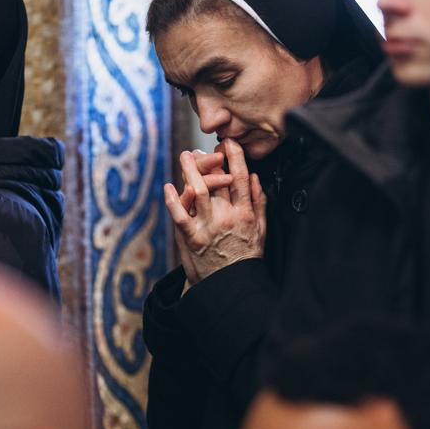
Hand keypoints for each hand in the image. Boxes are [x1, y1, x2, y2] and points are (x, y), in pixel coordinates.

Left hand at [163, 139, 266, 285]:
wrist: (230, 286)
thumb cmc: (246, 257)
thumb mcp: (261, 230)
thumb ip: (259, 203)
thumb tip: (254, 177)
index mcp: (246, 213)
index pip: (240, 177)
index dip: (235, 156)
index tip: (229, 143)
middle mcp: (227, 217)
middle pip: (217, 180)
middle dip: (209, 161)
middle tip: (201, 150)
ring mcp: (208, 227)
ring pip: (198, 191)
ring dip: (190, 170)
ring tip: (185, 156)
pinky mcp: (192, 238)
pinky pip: (180, 215)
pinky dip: (173, 199)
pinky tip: (168, 187)